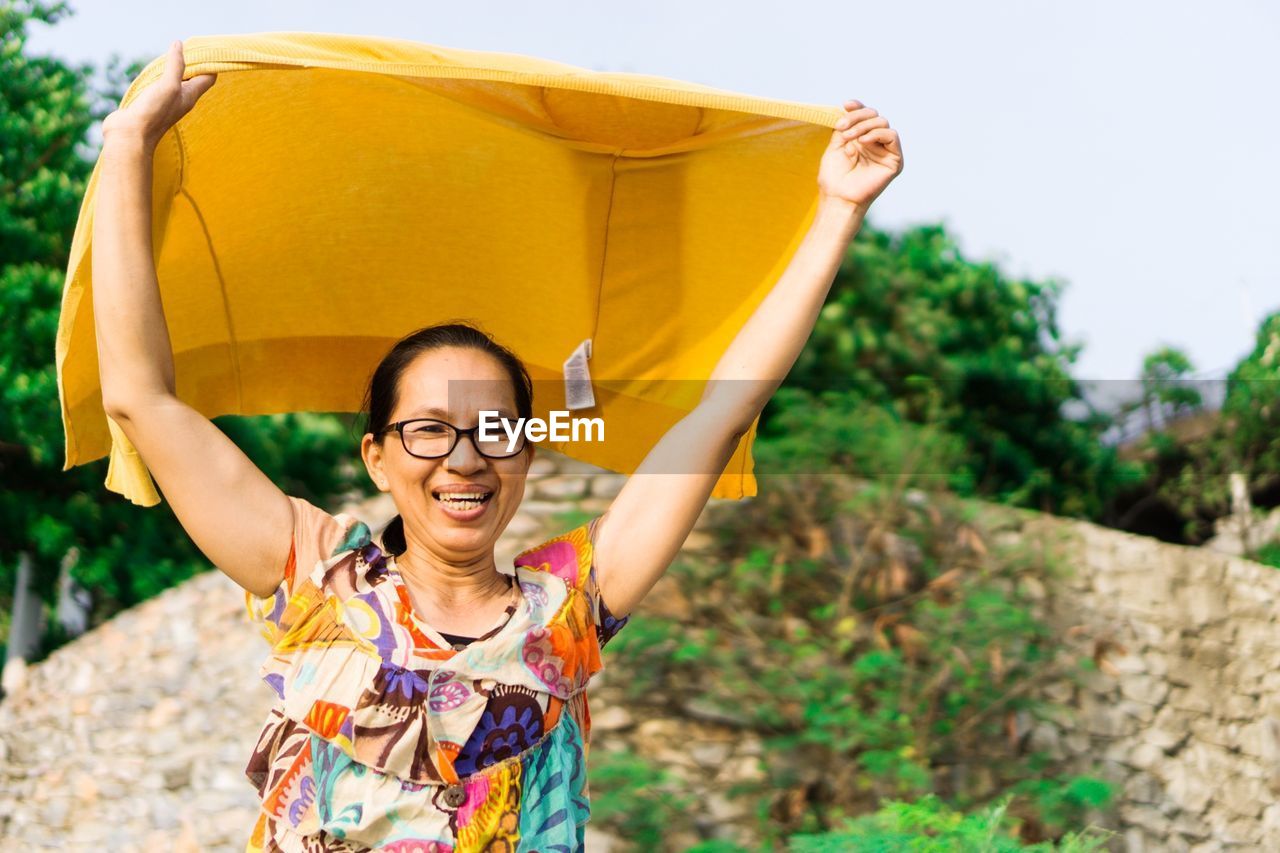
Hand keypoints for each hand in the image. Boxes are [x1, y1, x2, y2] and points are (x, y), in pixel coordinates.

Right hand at [101, 40, 216, 148]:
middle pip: (193, 79)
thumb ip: (176, 65)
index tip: (207, 48)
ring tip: (172, 55)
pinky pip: (158, 86)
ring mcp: (165, 101)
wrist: (130, 136)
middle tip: (188, 47)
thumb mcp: (168, 85)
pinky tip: (153, 71)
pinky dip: (158, 76)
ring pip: (175, 82)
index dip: (210, 63)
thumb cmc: (153, 112)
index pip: (208, 77)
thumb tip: (179, 44)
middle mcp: (180, 99)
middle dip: (193, 63)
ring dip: (174, 69)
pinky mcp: (150, 103)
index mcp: (190, 96)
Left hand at [817, 99, 903, 210]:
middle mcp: (874, 143)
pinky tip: (863, 141)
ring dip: (863, 126)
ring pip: (882, 122)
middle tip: (841, 127)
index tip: (845, 104)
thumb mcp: (836, 146)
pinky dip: (877, 134)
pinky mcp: (895, 160)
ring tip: (848, 137)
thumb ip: (844, 127)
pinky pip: (892, 136)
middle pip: (874, 115)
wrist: (838, 198)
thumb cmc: (833, 178)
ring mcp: (885, 151)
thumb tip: (847, 108)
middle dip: (857, 117)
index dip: (857, 107)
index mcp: (861, 139)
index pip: (864, 116)